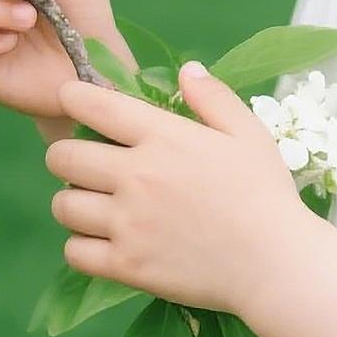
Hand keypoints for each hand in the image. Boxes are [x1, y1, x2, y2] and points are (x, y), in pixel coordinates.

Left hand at [45, 65, 308, 320]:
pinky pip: (73, 251)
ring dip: (73, 201)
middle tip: (87, 164)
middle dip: (66, 154)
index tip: (71, 99)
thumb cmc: (265, 193)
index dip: (72, 97)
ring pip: (62, 205)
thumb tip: (185, 70)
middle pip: (61, 156)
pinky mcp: (125, 266)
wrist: (274, 263)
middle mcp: (136, 175)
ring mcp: (127, 223)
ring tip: (95, 205)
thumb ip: (213, 97)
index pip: (95, 105)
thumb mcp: (248, 133)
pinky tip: (102, 241)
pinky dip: (81, 246)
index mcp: (164, 137)